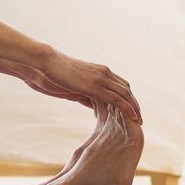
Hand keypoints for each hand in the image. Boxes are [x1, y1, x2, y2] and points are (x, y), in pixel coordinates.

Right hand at [19, 48, 142, 123]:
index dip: (127, 97)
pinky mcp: (95, 86)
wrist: (44, 63)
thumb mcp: (73, 86)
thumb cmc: (53, 74)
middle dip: (134, 104)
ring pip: (125, 94)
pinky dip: (127, 109)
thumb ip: (84, 93)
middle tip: (138, 118)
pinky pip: (117, 99)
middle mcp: (103, 73)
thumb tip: (90, 103)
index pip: (120, 84)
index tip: (131, 110)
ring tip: (139, 121)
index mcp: (98, 71)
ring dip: (134, 108)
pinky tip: (132, 118)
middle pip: (126, 89)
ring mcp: (100, 78)